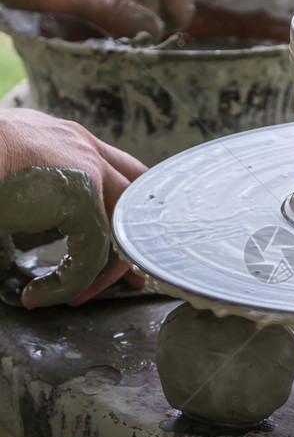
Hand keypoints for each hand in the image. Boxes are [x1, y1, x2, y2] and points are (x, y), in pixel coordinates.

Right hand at [0, 109, 145, 306]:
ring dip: (102, 271)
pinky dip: (70, 281)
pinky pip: (93, 251)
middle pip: (136, 196)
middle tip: (133, 278)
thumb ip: (32, 197)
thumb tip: (23, 222)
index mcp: (65, 139)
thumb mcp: (5, 175)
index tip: (111, 247)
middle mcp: (82, 147)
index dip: (120, 212)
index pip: (117, 171)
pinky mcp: (79, 195)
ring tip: (76, 296)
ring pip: (121, 229)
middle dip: (136, 240)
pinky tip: (38, 293)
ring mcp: (86, 168)